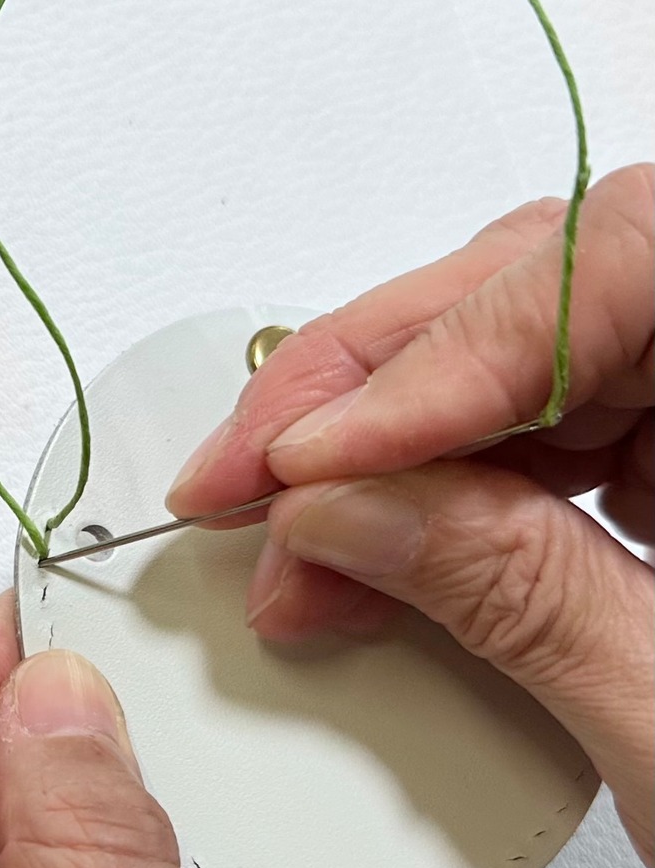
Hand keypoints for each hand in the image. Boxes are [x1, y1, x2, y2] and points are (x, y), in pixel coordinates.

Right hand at [166, 163, 653, 867]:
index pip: (618, 267)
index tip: (317, 461)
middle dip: (365, 392)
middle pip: (538, 294)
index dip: (445, 353)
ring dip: (370, 450)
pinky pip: (520, 431)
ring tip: (288, 540)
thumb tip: (349, 509)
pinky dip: (418, 485)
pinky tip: (356, 540)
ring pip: (507, 360)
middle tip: (251, 475)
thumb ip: (521, 600)